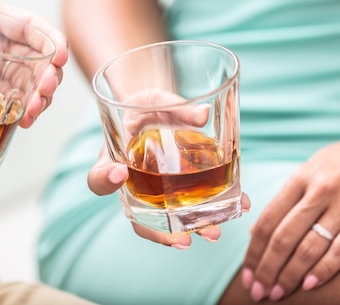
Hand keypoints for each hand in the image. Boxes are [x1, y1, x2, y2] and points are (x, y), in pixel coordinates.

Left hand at [0, 0, 66, 126]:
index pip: (22, 23)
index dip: (46, 37)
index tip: (58, 55)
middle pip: (34, 56)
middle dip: (48, 73)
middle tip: (44, 94)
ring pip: (27, 83)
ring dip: (39, 97)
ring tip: (33, 113)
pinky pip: (9, 106)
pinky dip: (21, 114)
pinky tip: (21, 124)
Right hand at [89, 88, 248, 247]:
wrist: (155, 112)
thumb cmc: (146, 107)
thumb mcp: (154, 100)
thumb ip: (172, 106)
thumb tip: (202, 115)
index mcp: (113, 161)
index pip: (98, 179)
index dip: (105, 180)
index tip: (119, 172)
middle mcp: (133, 185)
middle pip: (138, 217)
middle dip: (161, 233)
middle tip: (183, 240)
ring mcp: (157, 192)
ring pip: (169, 220)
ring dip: (194, 228)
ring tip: (215, 232)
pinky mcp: (183, 189)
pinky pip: (197, 204)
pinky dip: (219, 207)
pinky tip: (240, 204)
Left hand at [241, 119, 339, 301]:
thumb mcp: (313, 169)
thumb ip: (288, 197)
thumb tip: (259, 230)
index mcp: (299, 178)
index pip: (267, 221)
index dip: (254, 251)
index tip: (247, 273)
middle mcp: (319, 189)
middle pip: (283, 237)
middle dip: (267, 269)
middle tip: (257, 291)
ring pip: (309, 246)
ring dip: (290, 275)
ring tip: (278, 293)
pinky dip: (324, 270)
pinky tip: (310, 285)